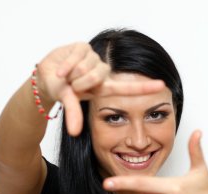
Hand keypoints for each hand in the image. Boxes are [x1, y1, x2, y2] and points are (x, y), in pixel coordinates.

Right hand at [36, 43, 164, 135]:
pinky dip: (65, 65)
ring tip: (66, 76)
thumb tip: (74, 132)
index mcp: (103, 87)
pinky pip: (75, 57)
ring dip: (71, 74)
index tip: (162, 86)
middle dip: (79, 83)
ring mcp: (94, 59)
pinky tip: (61, 69)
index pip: (127, 88)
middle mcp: (102, 72)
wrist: (46, 76)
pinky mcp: (83, 47)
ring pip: (85, 67)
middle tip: (72, 86)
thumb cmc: (61, 90)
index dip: (144, 87)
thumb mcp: (68, 101)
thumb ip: (73, 114)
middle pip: (97, 76)